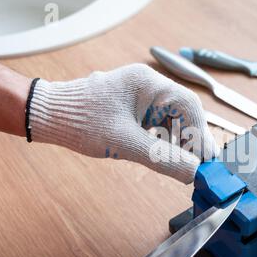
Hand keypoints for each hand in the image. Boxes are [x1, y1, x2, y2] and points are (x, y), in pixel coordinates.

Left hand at [28, 64, 218, 183]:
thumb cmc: (81, 121)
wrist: (49, 116)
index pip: (189, 106)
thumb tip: (194, 173)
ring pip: (174, 120)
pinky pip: (161, 125)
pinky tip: (170, 157)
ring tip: (188, 165)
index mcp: (148, 83)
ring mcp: (143, 97)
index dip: (201, 134)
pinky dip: (168, 142)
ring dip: (182, 143)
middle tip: (203, 166)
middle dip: (193, 140)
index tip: (207, 160)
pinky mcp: (137, 109)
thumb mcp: (126, 143)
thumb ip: (163, 158)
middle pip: (185, 113)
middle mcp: (149, 86)